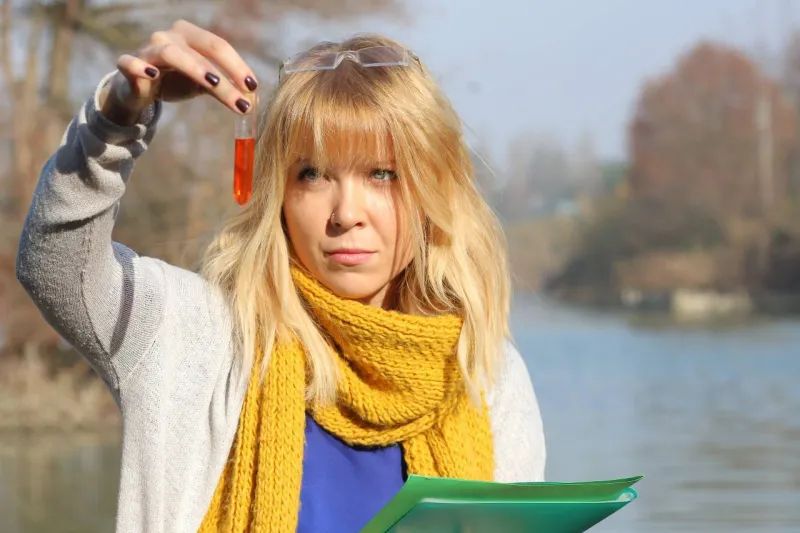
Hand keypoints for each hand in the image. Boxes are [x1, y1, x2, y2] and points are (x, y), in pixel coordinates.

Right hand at [101, 20, 257, 124]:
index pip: (219, 46)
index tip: (253, 88)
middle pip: (203, 47)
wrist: (139, 89)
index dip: (238, 66)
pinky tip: (152, 74)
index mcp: (191, 36)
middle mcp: (170, 36)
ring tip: (213, 84)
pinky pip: (131, 62)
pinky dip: (141, 66)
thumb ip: (225, 89)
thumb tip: (251, 101)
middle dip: (225, 72)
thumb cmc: (175, 81)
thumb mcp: (204, 85)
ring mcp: (148, 48)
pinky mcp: (129, 64)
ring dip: (195, 68)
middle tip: (243, 95)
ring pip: (172, 53)